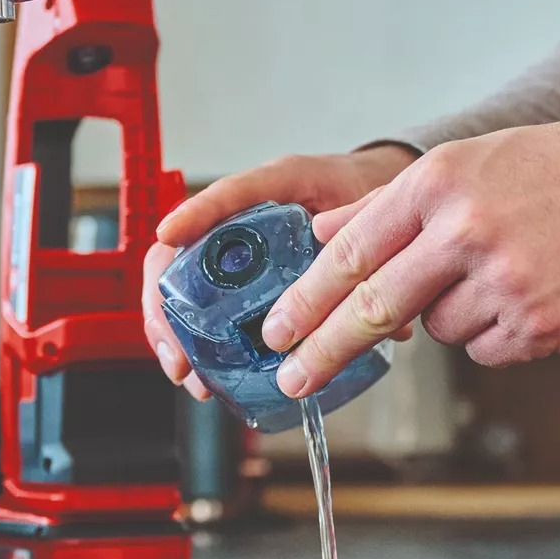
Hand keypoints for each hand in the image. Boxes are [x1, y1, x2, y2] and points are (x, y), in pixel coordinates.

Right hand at [142, 144, 418, 398]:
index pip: (231, 193)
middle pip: (180, 251)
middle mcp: (240, 212)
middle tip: (180, 354)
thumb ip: (374, 257)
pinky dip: (192, 338)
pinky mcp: (231, 270)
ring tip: (188, 374)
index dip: (196, 212)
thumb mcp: (369, 211)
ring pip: (178, 281)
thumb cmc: (357, 190)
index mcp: (277, 184)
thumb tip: (392, 321)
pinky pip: (197, 301)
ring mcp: (229, 242)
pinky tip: (201, 371)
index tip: (170, 234)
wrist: (361, 185)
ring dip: (173, 331)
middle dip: (167, 305)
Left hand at [259, 119, 559, 397]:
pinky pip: (484, 348)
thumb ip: (388, 205)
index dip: (307, 298)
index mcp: (440, 185)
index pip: (352, 253)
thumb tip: (321, 233)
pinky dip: (492, 332)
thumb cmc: (557, 174)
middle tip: (292, 376)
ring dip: (448, 315)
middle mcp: (466, 233)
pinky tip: (526, 294)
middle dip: (324, 348)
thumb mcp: (467, 165)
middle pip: (374, 307)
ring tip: (498, 273)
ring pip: (437, 330)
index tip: (277, 327)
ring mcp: (505, 284)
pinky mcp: (539, 328)